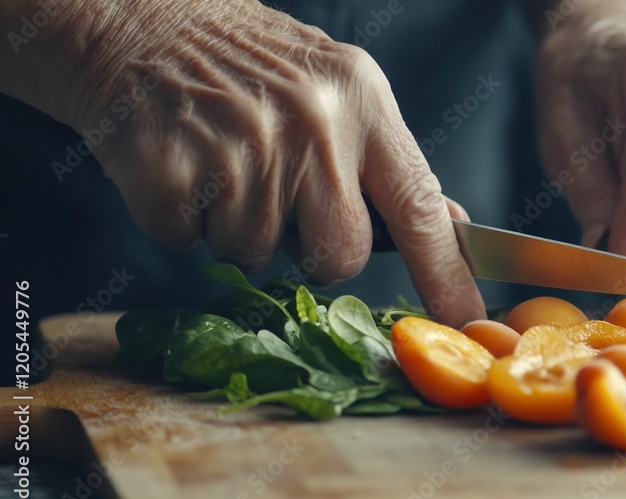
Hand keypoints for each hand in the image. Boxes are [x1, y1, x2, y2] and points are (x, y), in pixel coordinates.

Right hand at [54, 0, 483, 325]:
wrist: (137, 20)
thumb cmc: (248, 65)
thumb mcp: (337, 89)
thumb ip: (386, 161)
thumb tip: (447, 223)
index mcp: (361, 101)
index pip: (417, 204)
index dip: (444, 270)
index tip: (464, 318)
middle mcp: (312, 125)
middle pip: (339, 257)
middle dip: (314, 251)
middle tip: (281, 200)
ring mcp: (240, 150)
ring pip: (258, 257)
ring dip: (239, 227)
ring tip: (223, 164)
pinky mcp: (172, 174)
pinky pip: (190, 243)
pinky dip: (183, 219)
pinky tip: (184, 165)